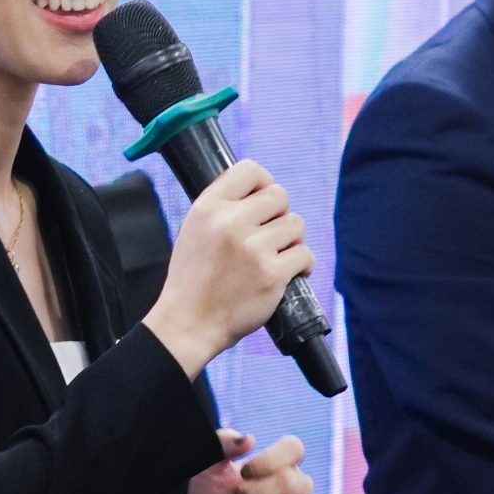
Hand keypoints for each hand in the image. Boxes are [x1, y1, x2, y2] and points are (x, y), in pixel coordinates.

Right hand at [142, 161, 313, 377]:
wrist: (189, 323)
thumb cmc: (193, 278)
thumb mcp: (193, 229)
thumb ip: (222, 208)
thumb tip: (258, 190)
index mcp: (208, 207)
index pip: (250, 170)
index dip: (263, 183)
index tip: (263, 201)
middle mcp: (230, 222)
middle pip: (279, 196)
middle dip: (279, 215)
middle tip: (268, 236)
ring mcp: (253, 249)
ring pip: (296, 224)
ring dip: (291, 240)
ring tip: (275, 256)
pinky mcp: (272, 274)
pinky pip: (304, 254)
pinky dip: (302, 264)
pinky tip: (289, 272)